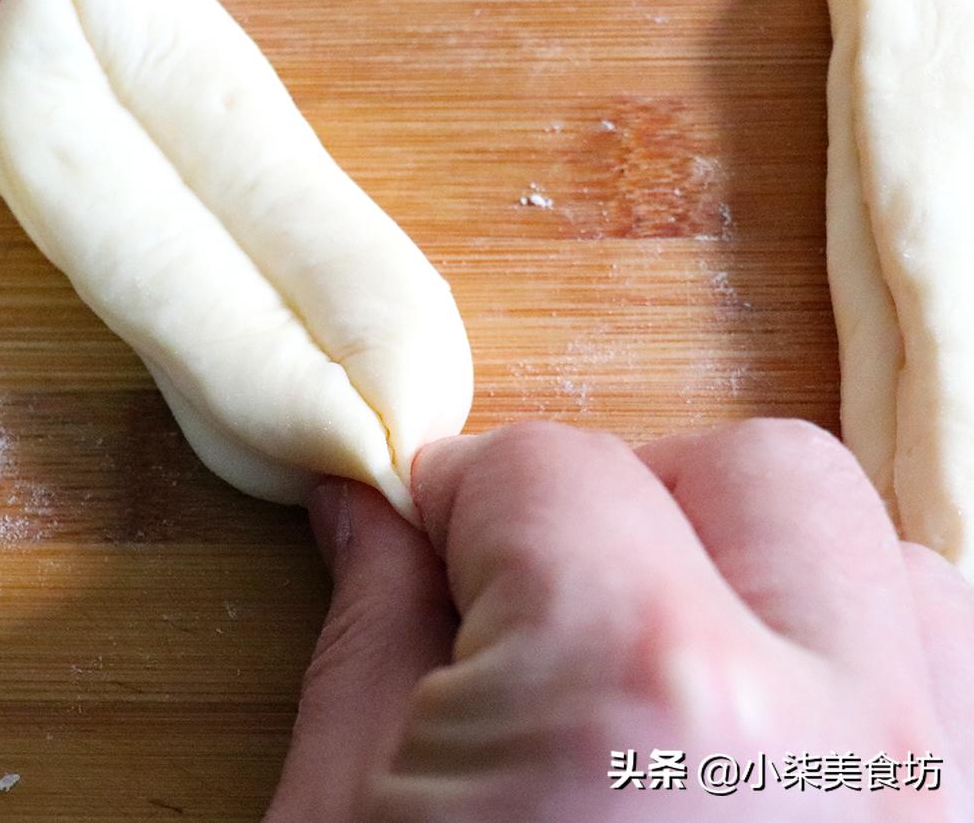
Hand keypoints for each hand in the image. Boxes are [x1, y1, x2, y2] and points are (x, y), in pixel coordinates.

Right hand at [267, 420, 973, 821]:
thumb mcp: (345, 818)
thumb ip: (377, 630)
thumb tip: (370, 507)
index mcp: (637, 696)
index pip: (554, 470)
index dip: (464, 493)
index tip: (428, 539)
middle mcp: (843, 737)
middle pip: (763, 471)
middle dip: (636, 503)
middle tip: (545, 601)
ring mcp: (943, 805)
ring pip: (899, 567)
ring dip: (774, 583)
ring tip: (666, 685)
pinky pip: (958, 689)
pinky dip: (864, 681)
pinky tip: (762, 753)